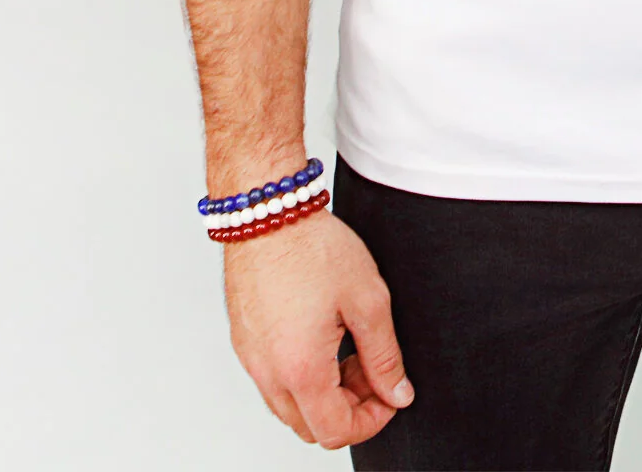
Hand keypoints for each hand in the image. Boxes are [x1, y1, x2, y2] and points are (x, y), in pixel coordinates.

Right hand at [223, 208, 414, 448]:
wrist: (268, 211)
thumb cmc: (313, 247)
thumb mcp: (367, 299)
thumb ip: (385, 355)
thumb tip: (397, 393)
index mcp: (300, 369)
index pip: (335, 431)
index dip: (371, 421)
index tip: (389, 395)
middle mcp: (268, 373)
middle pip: (310, 427)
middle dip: (348, 408)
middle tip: (371, 368)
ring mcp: (251, 359)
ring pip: (289, 406)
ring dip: (324, 393)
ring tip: (349, 347)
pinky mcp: (243, 341)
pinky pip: (272, 380)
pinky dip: (301, 375)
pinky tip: (323, 334)